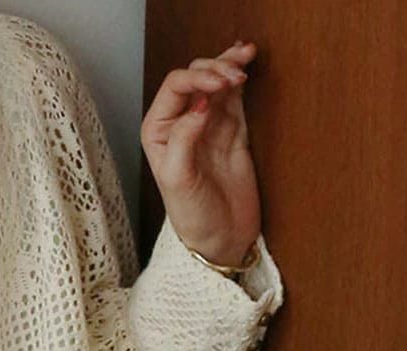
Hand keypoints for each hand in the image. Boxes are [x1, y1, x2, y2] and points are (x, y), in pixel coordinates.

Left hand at [141, 40, 263, 267]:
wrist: (221, 238)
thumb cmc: (193, 216)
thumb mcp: (180, 180)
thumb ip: (185, 138)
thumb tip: (201, 102)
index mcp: (158, 132)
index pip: (175, 87)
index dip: (198, 77)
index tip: (220, 84)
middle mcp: (179, 123)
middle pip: (196, 76)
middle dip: (215, 68)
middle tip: (236, 77)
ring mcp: (207, 123)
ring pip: (215, 79)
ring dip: (229, 64)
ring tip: (247, 57)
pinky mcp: (231, 128)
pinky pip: (234, 93)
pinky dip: (240, 74)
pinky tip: (248, 62)